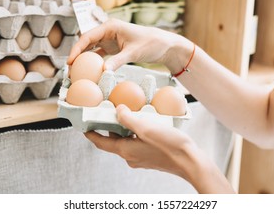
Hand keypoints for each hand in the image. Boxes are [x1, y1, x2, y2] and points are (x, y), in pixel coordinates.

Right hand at [67, 18, 191, 72]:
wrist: (164, 45)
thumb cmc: (151, 44)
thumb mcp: (133, 53)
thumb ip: (117, 61)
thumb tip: (103, 72)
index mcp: (110, 26)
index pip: (88, 36)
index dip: (76, 49)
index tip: (70, 61)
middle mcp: (108, 31)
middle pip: (86, 42)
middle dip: (77, 55)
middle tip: (70, 70)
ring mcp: (110, 39)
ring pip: (91, 48)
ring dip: (83, 59)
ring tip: (76, 72)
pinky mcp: (114, 47)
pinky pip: (99, 54)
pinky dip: (93, 62)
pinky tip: (88, 71)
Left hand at [85, 104, 234, 192]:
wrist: (190, 162)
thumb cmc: (169, 146)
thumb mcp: (146, 128)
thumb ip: (128, 119)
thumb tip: (117, 110)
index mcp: (125, 150)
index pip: (101, 142)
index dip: (90, 134)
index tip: (83, 126)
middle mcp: (130, 156)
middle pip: (113, 141)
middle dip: (108, 127)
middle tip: (106, 112)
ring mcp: (141, 158)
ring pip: (126, 141)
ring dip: (124, 128)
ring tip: (126, 113)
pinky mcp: (150, 157)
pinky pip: (137, 142)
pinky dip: (135, 132)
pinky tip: (143, 122)